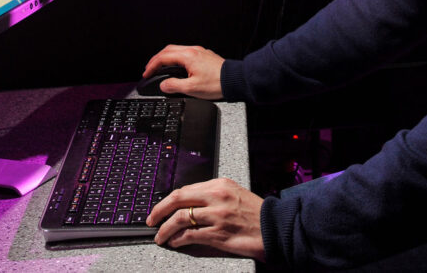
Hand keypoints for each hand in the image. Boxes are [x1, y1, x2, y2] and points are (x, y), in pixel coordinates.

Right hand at [143, 45, 224, 99]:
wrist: (235, 80)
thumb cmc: (217, 83)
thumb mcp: (192, 88)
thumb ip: (174, 85)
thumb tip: (164, 84)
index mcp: (188, 57)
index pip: (164, 57)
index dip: (152, 65)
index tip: (146, 73)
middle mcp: (193, 51)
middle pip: (168, 50)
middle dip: (157, 59)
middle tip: (150, 68)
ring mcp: (200, 52)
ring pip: (177, 50)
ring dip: (166, 57)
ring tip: (161, 67)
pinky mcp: (205, 56)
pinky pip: (185, 53)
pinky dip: (176, 58)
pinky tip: (177, 66)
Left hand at [147, 178, 264, 260]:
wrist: (274, 228)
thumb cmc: (256, 213)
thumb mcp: (234, 194)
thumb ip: (213, 196)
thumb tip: (188, 205)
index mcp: (220, 184)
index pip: (185, 189)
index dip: (168, 200)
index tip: (160, 208)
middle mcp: (216, 196)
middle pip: (178, 199)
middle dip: (159, 210)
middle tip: (151, 220)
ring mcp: (216, 215)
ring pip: (180, 218)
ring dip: (165, 229)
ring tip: (160, 236)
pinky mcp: (217, 234)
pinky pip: (190, 235)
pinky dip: (178, 240)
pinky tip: (175, 242)